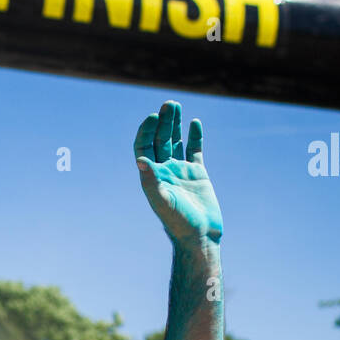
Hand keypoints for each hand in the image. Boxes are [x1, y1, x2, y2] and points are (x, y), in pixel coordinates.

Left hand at [134, 101, 221, 244]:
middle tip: (169, 103)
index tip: (153, 117)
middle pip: (160, 140)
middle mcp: (164, 170)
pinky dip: (195, 137)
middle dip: (164, 122)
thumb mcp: (163, 201)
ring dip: (176, 124)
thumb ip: (151, 181)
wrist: (199, 236)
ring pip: (176, 142)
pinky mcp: (198, 174)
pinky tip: (195, 123)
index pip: (144, 146)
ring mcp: (181, 171)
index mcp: (152, 175)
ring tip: (176, 105)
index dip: (146, 131)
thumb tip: (140, 160)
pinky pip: (195, 150)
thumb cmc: (178, 222)